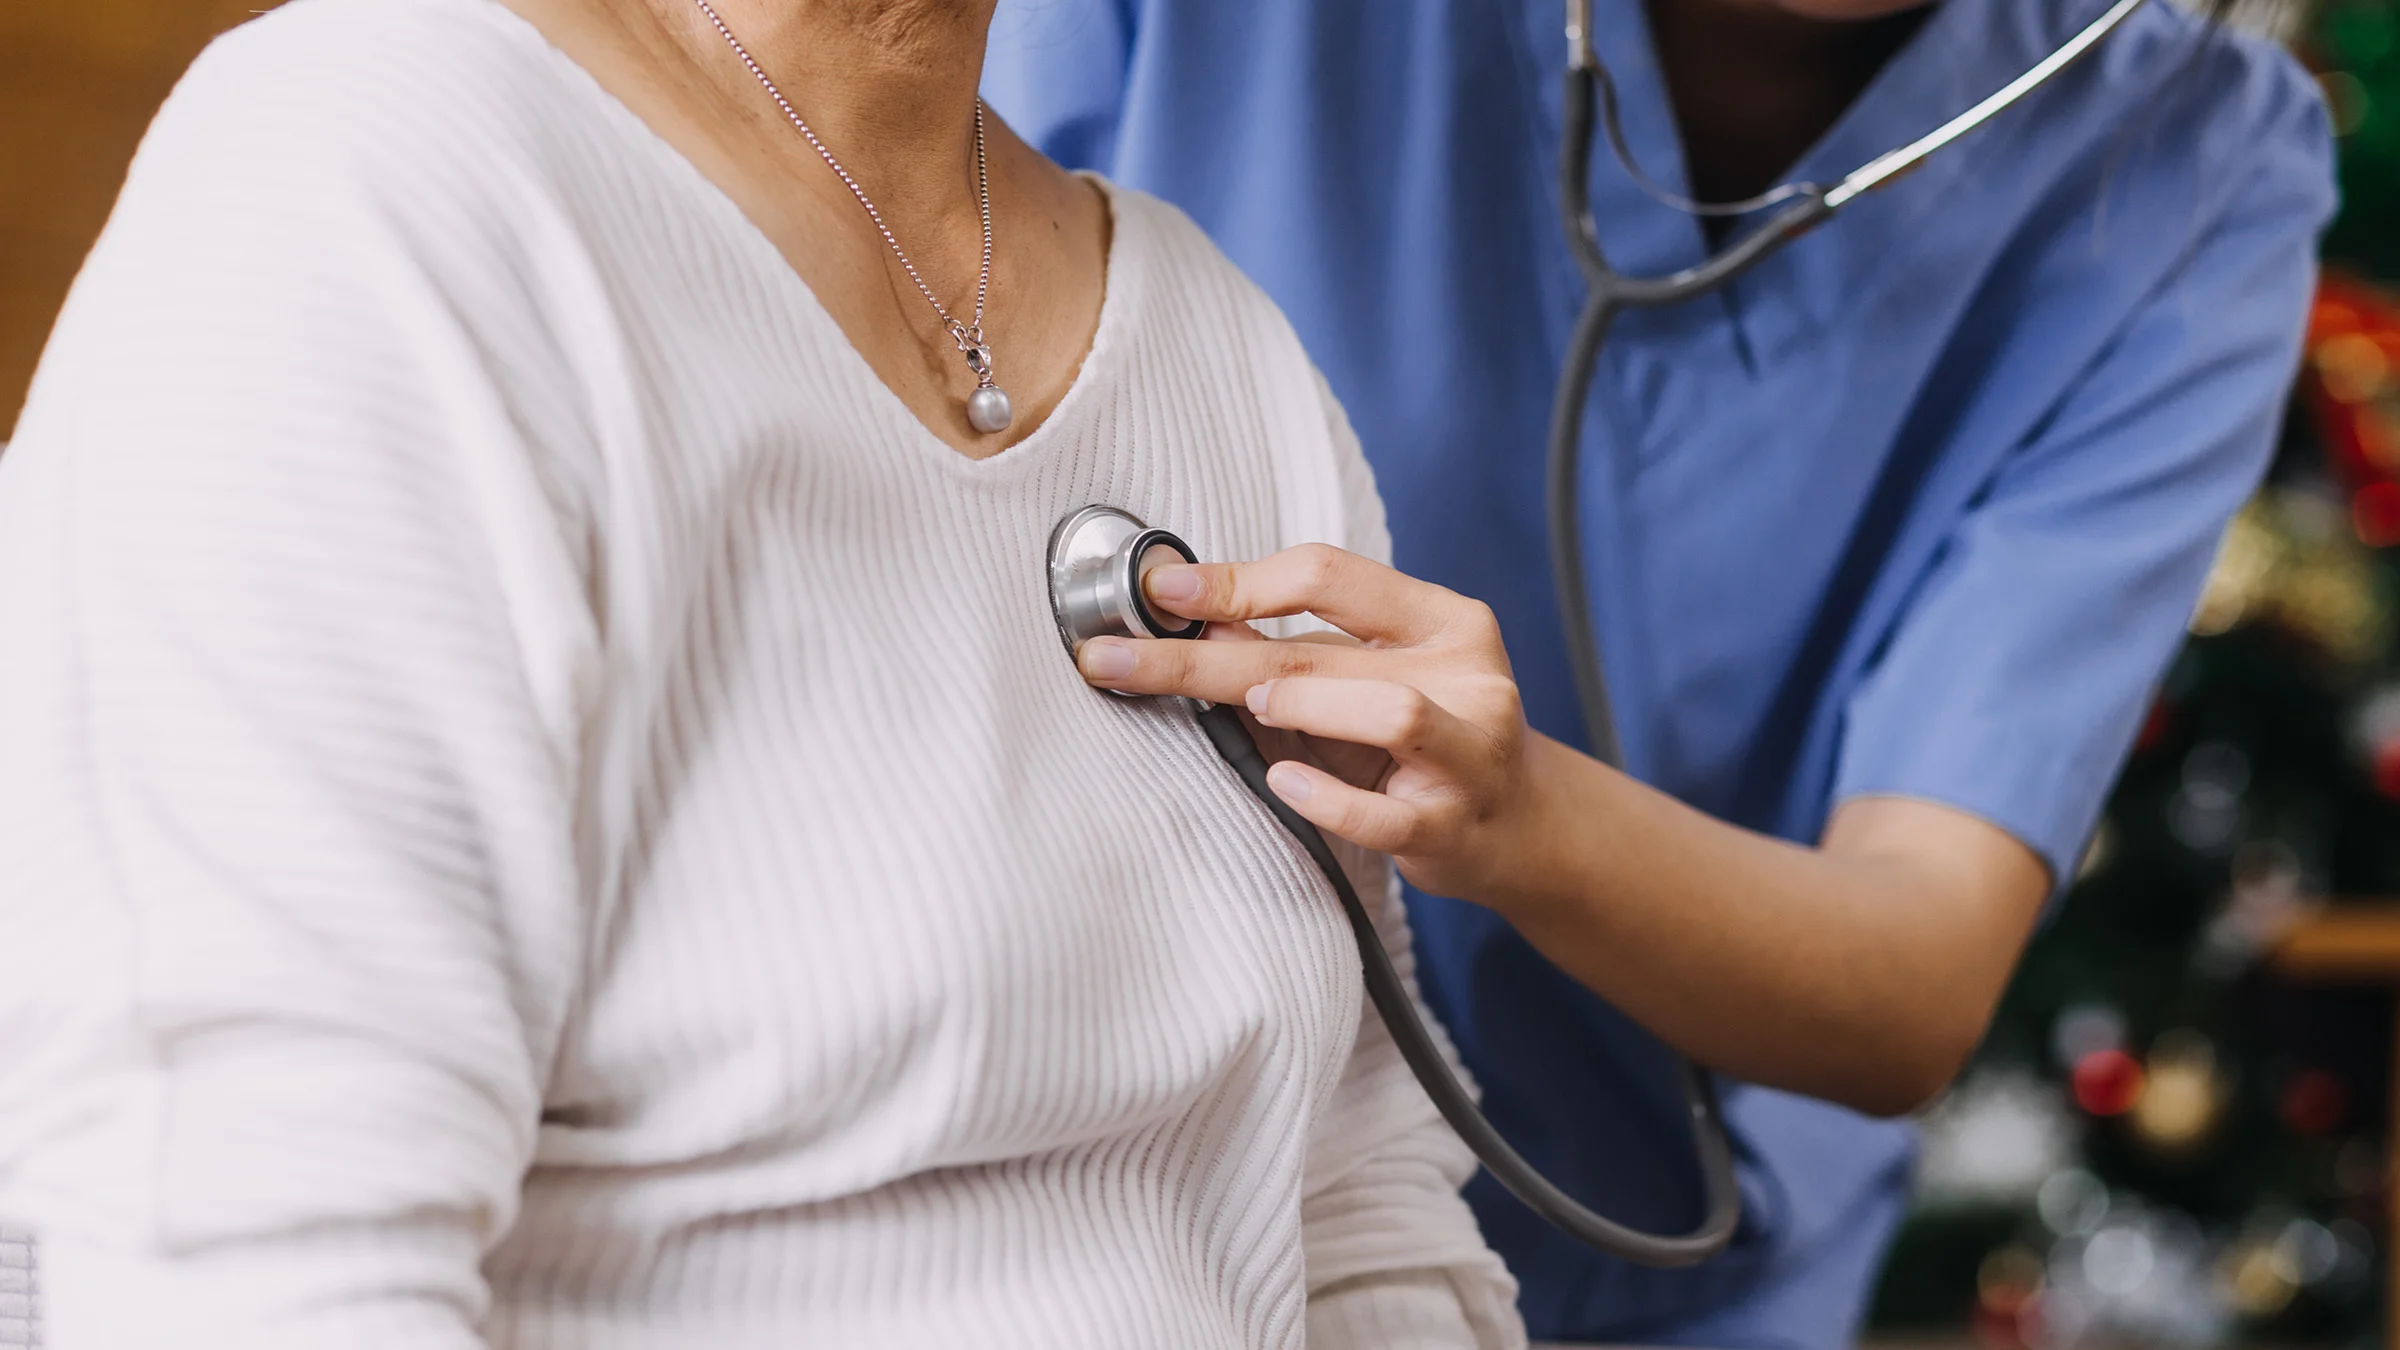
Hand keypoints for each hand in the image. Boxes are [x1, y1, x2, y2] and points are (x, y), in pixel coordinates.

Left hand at [1075, 544, 1541, 901]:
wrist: (1520, 828)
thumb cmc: (1429, 742)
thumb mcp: (1375, 676)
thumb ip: (1301, 649)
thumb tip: (1195, 618)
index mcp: (1444, 620)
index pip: (1328, 574)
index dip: (1235, 580)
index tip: (1162, 590)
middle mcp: (1466, 676)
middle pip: (1319, 649)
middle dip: (1205, 656)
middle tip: (1121, 659)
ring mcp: (1466, 752)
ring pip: (1388, 712)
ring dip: (1298, 706)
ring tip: (1248, 709)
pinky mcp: (1448, 825)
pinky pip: (1379, 812)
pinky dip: (1323, 796)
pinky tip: (1283, 783)